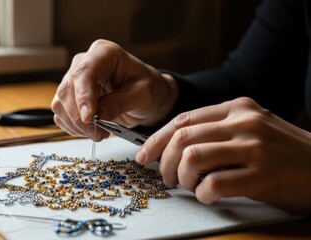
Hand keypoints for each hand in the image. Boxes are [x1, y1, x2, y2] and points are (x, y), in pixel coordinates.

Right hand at [51, 39, 177, 140]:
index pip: (84, 72)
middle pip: (67, 90)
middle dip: (80, 117)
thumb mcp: (143, 95)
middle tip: (99, 133)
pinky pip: (61, 113)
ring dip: (76, 125)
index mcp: (104, 53)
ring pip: (60, 103)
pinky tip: (91, 130)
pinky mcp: (70, 96)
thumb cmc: (148, 88)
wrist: (146, 96)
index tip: (89, 118)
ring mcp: (74, 80)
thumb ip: (120, 103)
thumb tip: (97, 116)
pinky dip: (73, 127)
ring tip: (99, 133)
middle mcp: (84, 63)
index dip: (83, 96)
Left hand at [137, 97, 310, 212]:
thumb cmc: (282, 151)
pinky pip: (214, 184)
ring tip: (188, 186)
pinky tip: (209, 196)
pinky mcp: (262, 174)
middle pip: (182, 138)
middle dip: (164, 162)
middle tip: (165, 177)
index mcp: (236, 108)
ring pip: (192, 157)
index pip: (183, 119)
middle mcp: (243, 122)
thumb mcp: (250, 127)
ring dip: (182, 178)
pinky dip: (203, 194)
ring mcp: (253, 147)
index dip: (157, 139)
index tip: (145, 155)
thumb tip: (172, 147)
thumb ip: (216, 130)